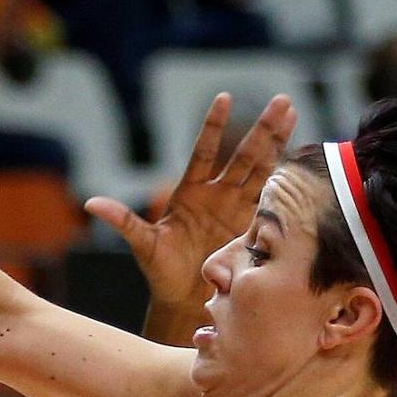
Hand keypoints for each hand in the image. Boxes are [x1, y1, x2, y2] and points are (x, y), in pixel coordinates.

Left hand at [85, 93, 296, 307]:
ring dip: (279, 144)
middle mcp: (217, 195)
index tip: (224, 98)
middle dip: (262, 128)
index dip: (214, 126)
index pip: (205, 151)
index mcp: (189, 193)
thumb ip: (122, 220)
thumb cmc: (160, 270)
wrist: (183, 298)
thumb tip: (91, 202)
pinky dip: (288, 180)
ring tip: (294, 115)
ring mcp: (237, 209)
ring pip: (263, 170)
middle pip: (243, 155)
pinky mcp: (253, 227)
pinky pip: (273, 199)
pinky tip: (305, 158)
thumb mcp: (142, 242)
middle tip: (280, 100)